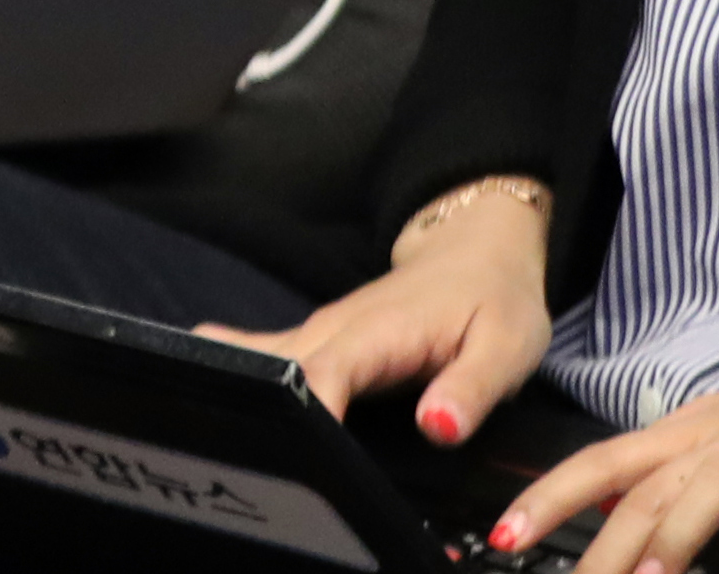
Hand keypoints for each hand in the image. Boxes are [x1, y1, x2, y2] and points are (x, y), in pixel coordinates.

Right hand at [207, 175, 550, 457]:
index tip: (302, 458)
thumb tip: (436, 428)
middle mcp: (332, 331)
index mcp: (376, 332)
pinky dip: (238, 380)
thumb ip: (471, 389)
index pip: (322, 376)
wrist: (473, 251)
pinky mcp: (314, 345)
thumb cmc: (494, 299)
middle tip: (252, 468)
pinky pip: (260, 359)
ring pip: (256, 365)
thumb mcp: (506, 347)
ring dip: (242, 399)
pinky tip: (212, 403)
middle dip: (263, 420)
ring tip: (221, 444)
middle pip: (272, 375)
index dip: (306, 415)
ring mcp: (317, 335)